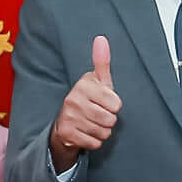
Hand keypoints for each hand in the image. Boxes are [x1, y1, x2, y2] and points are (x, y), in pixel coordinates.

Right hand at [50, 35, 122, 169]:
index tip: (105, 102)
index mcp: (84, 85)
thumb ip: (102, 62)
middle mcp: (73, 99)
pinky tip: (85, 133)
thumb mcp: (98, 82)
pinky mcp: (67, 134)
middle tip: (98, 115)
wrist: (64, 124)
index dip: (114, 106)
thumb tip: (101, 39)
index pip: (116, 104)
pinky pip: (95, 143)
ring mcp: (69, 117)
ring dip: (102, 131)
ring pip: (104, 132)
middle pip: (111, 119)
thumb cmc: (88, 100)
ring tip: (91, 123)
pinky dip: (94, 141)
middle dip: (109, 120)